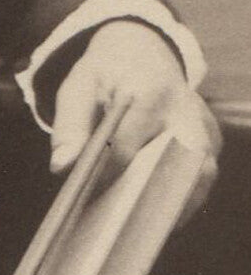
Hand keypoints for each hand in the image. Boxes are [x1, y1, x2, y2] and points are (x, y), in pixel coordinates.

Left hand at [50, 21, 220, 219]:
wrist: (141, 51)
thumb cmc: (106, 72)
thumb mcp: (79, 86)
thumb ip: (69, 125)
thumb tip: (62, 166)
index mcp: (150, 91)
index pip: (128, 147)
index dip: (107, 176)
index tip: (89, 200)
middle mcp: (186, 109)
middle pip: (177, 167)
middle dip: (149, 198)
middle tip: (118, 223)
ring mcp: (205, 125)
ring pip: (198, 177)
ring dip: (168, 203)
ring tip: (133, 223)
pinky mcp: (212, 140)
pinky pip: (201, 178)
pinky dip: (179, 196)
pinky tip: (150, 208)